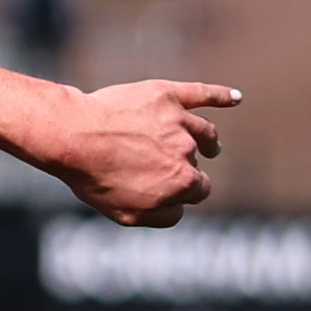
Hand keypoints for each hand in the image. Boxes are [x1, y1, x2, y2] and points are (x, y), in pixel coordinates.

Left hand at [39, 80, 235, 226]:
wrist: (74, 137)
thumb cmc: (95, 177)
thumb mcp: (126, 214)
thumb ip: (163, 216)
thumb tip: (183, 206)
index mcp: (183, 184)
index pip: (197, 192)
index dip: (182, 192)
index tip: (166, 189)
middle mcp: (188, 152)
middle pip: (196, 162)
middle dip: (185, 167)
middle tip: (164, 167)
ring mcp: (179, 121)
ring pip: (204, 132)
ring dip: (208, 140)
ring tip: (211, 145)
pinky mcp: (168, 95)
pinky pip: (202, 94)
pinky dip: (221, 95)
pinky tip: (236, 97)